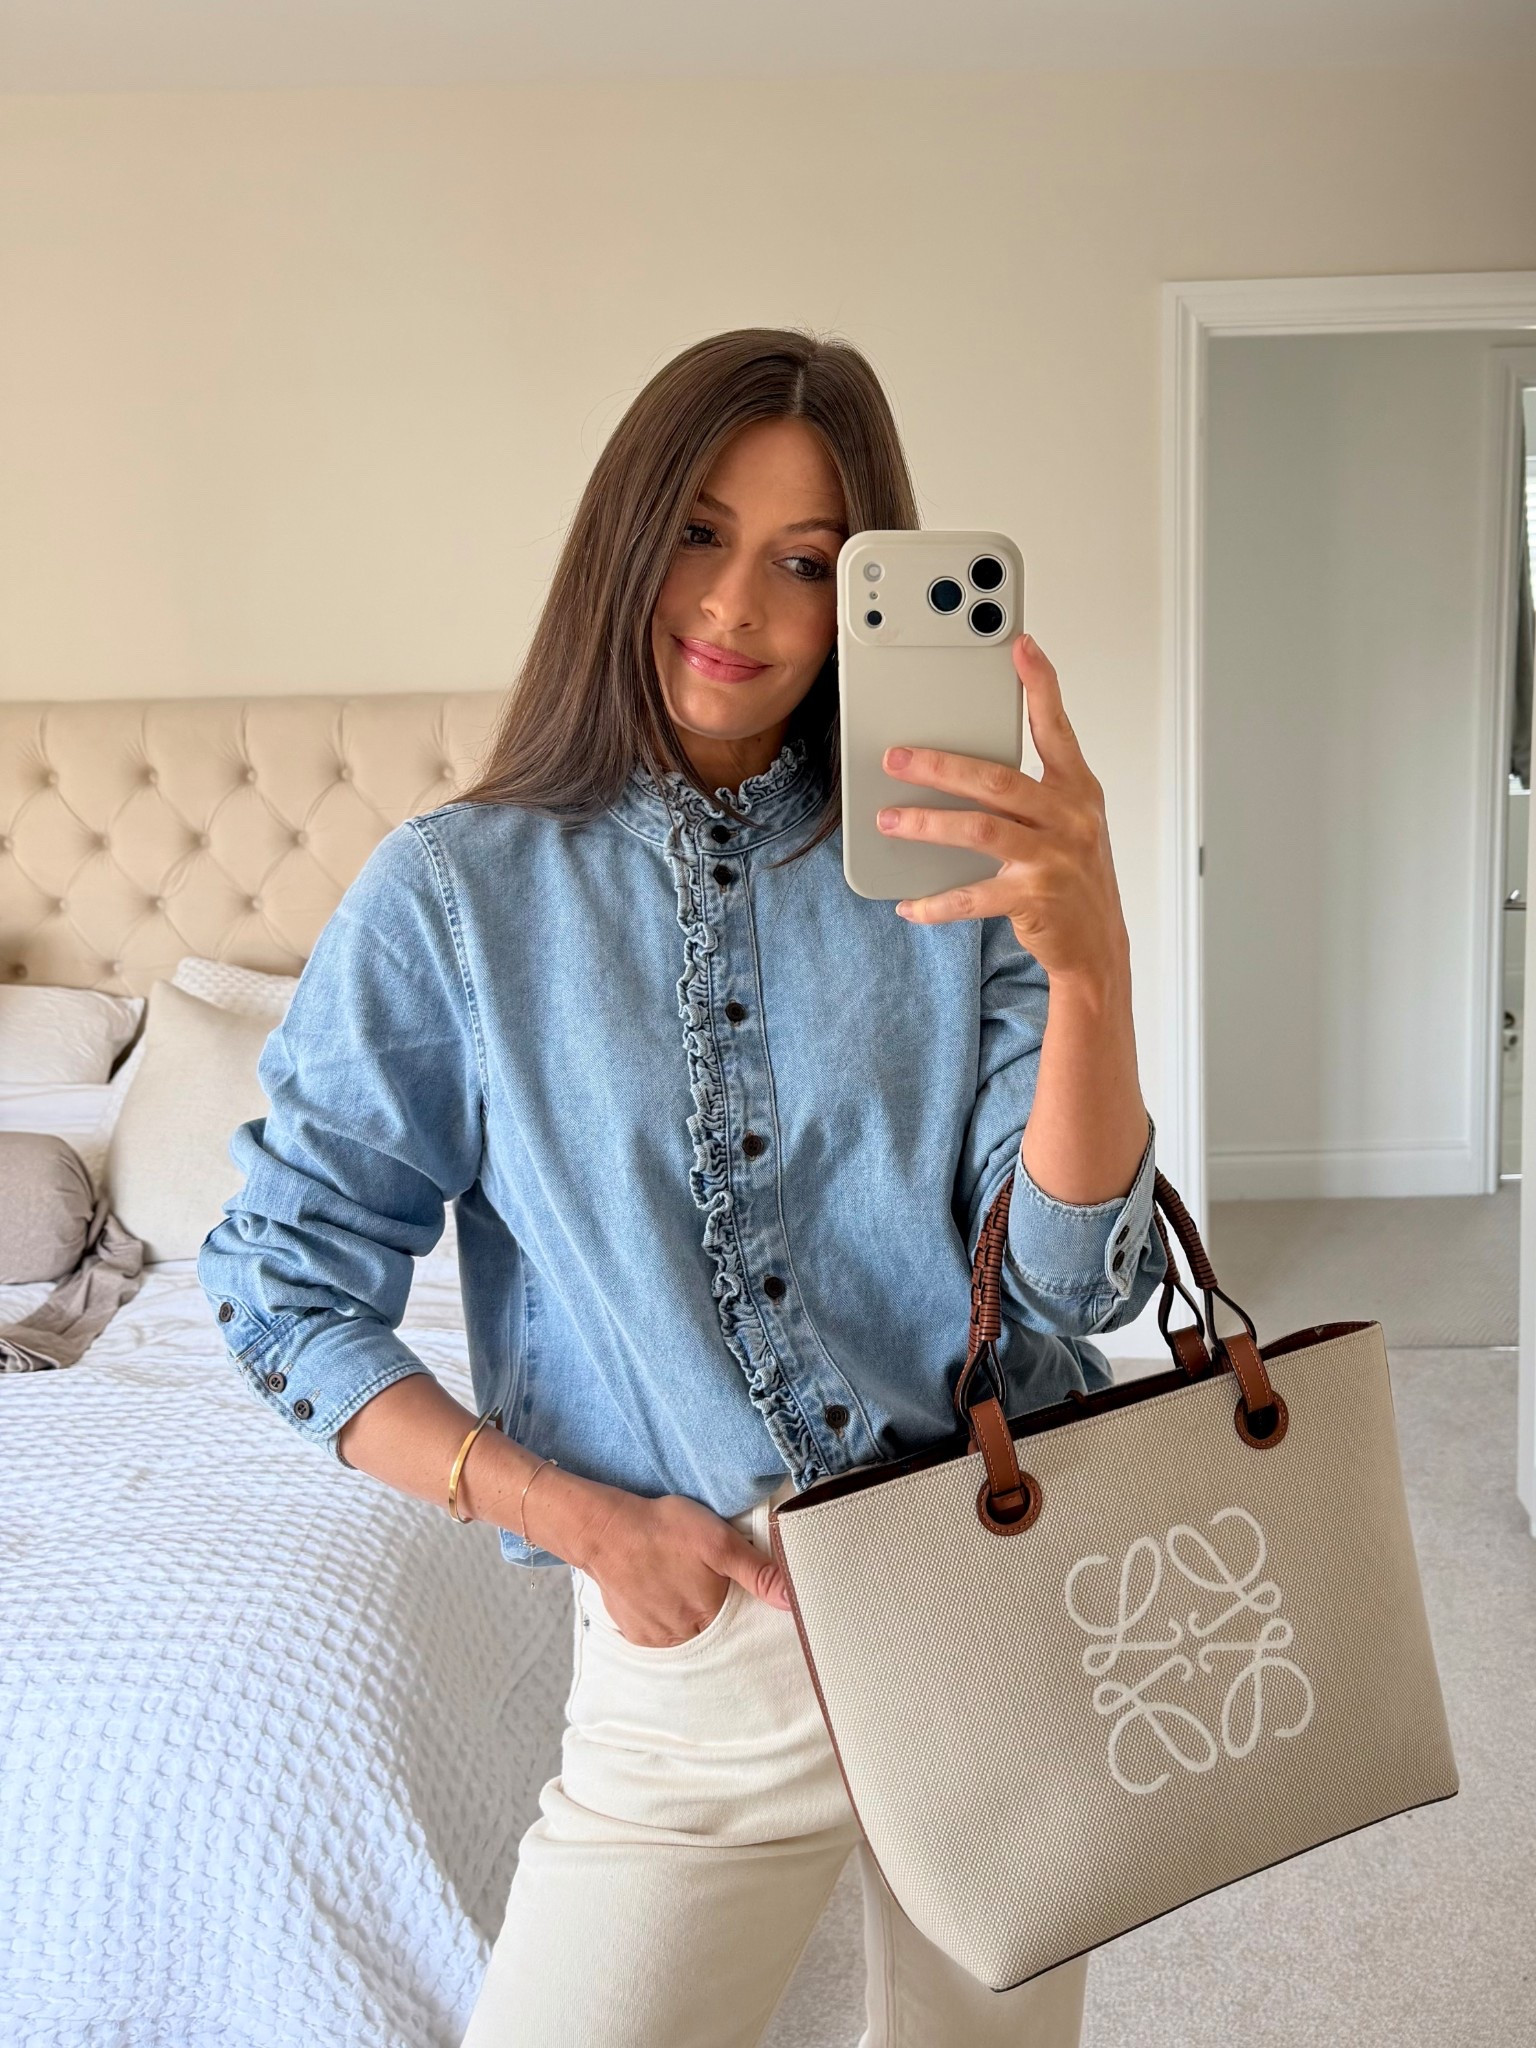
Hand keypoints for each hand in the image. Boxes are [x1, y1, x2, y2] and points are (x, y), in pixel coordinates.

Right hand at [566, 1484, 791, 1648]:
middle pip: (712, 1629)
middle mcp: (684, 1636)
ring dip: (687, 1614)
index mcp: (710, 1616)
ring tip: (679, 1582)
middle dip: (713, 1609)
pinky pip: (659, 1633)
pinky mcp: (634, 1632)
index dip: (741, 1604)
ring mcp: (656, 1638)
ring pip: (684, 1633)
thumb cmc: (664, 1530)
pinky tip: (660, 1591)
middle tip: (700, 1578)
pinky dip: (663, 1617)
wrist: (606, 1531)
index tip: (732, 1586)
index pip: (740, 1623)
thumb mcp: (718, 1541)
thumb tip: (793, 1600)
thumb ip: (757, 1571)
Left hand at [875, 633, 1129, 984]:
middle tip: (896, 758)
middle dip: (940, 765)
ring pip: (979, 830)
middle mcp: (1070, 818)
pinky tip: (909, 903)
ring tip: (889, 820)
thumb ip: (1032, 791)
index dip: (1040, 685)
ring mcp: (1054, 858)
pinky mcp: (1035, 899)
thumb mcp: (1068, 824)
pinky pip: (974, 896)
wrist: (1098, 946)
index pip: (1056, 728)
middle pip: (997, 780)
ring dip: (928, 824)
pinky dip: (936, 901)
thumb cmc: (1075, 878)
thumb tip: (967, 764)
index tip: (1020, 645)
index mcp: (1078, 790)